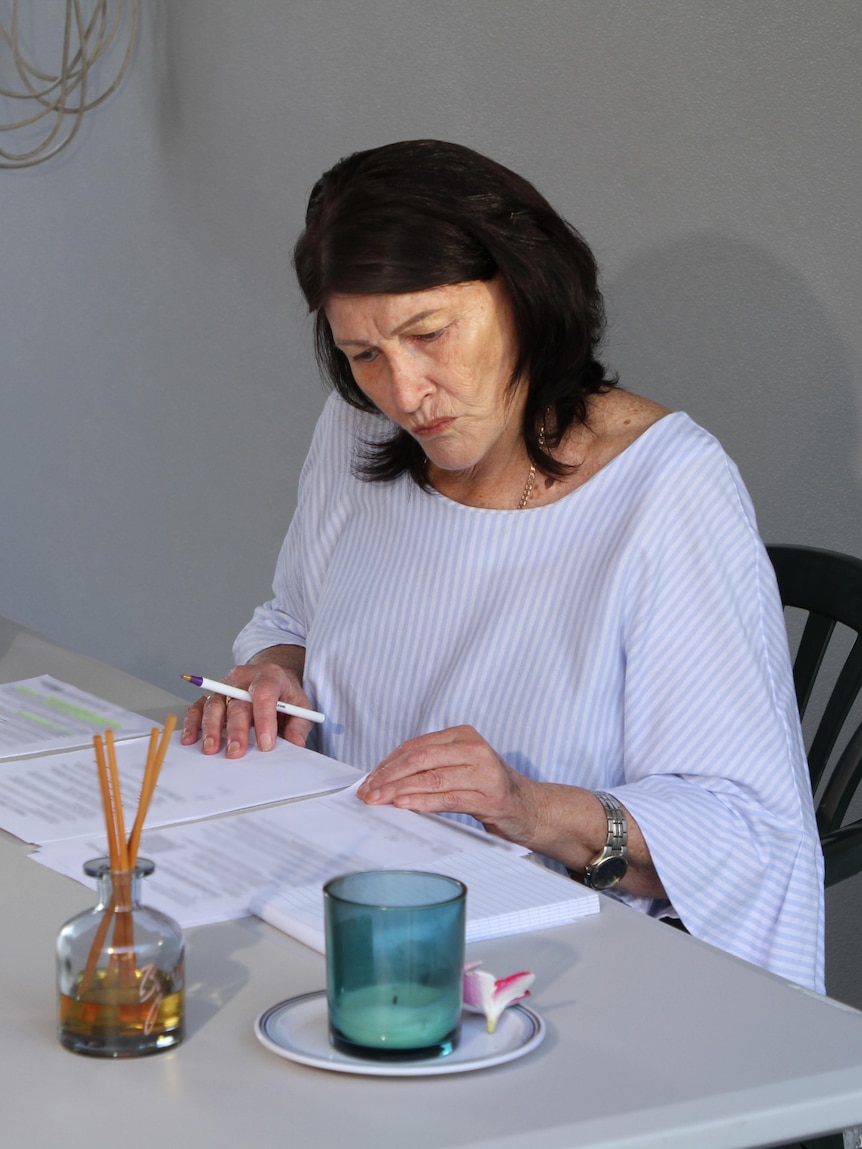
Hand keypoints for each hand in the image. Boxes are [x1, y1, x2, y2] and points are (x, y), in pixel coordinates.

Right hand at [180, 660, 313, 758]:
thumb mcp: (300, 705)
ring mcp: (225, 685)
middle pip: (237, 702)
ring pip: (214, 704)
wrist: (269, 679)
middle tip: (236, 752)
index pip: (264, 694)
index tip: (265, 744)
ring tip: (211, 749)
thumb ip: (299, 725)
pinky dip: (193, 723)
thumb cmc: (284, 694)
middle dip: (236, 730)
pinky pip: (198, 707)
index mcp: (269, 676)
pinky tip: (191, 739)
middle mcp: (244, 678)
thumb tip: (295, 743)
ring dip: (210, 728)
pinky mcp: (211, 695)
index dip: (264, 719)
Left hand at [357, 726, 544, 846]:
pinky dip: (422, 801)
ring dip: (399, 791)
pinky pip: (447, 797)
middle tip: (368, 792)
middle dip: (389, 776)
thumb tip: (384, 778)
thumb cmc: (488, 788)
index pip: (415, 746)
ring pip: (431, 778)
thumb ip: (430, 766)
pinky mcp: (489, 796)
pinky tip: (404, 805)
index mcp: (463, 735)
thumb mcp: (460, 767)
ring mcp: (483, 771)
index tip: (368, 779)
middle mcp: (474, 748)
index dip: (388, 763)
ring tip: (379, 800)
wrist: (528, 808)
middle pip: (420, 758)